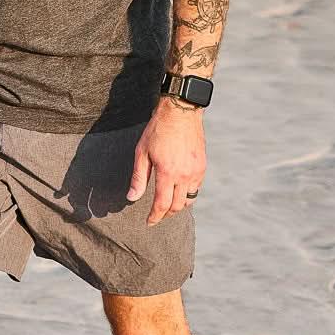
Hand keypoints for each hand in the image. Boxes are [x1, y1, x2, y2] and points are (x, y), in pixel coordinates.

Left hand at [126, 100, 205, 225]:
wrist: (180, 112)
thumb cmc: (158, 130)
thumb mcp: (142, 152)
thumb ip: (139, 178)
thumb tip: (132, 197)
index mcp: (168, 172)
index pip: (162, 204)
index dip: (155, 217)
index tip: (149, 222)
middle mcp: (184, 175)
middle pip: (177, 206)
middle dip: (166, 214)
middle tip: (157, 216)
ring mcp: (196, 171)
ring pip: (189, 199)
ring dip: (178, 206)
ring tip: (168, 205)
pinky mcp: (202, 166)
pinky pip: (196, 188)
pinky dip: (188, 194)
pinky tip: (179, 191)